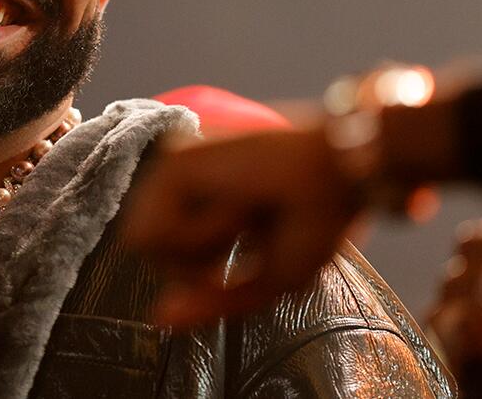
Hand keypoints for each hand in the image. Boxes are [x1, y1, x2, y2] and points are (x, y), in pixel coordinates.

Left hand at [122, 125, 362, 326]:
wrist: (340, 175)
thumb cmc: (318, 221)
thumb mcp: (265, 282)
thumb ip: (210, 303)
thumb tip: (159, 319)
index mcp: (199, 205)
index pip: (166, 261)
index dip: (198, 275)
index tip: (239, 251)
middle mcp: (180, 185)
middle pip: (149, 256)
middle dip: (196, 264)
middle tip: (245, 230)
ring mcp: (173, 169)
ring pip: (142, 244)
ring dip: (200, 246)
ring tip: (242, 214)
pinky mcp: (172, 161)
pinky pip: (151, 231)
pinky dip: (196, 235)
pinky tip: (232, 206)